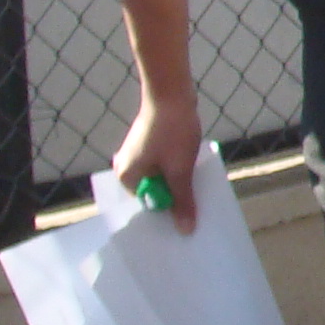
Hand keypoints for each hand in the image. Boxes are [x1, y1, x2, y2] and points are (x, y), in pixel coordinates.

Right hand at [114, 95, 204, 228]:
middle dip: (174, 199)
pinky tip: (193, 173)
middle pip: (154, 193)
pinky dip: (177, 171)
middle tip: (197, 210)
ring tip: (198, 191)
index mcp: (126, 178)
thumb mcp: (180, 171)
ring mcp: (138, 156)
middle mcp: (126, 168)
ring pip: (162, 179)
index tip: (188, 220)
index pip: (148, 205)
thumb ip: (182, 201)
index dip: (169, 212)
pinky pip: (164, 167)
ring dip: (179, 184)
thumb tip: (185, 230)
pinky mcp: (150, 146)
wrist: (172, 93)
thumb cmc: (172, 132)